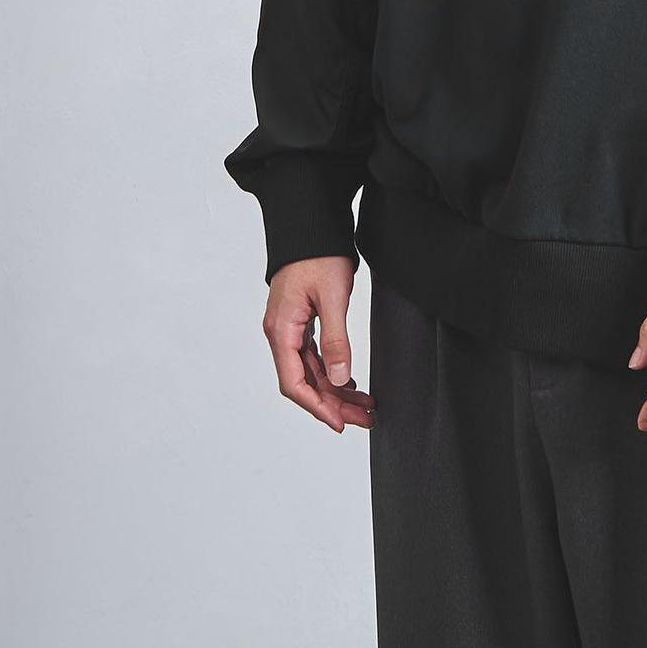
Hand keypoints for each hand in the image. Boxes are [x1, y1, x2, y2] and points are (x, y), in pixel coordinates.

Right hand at [262, 255, 376, 433]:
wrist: (311, 224)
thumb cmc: (318, 254)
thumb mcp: (332, 296)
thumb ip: (335, 340)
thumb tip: (338, 380)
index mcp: (281, 330)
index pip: (294, 383)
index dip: (317, 407)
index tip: (340, 423)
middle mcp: (281, 333)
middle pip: (304, 382)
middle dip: (333, 404)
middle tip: (365, 418)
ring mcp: (290, 328)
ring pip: (311, 371)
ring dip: (335, 390)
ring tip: (365, 406)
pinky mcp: (300, 321)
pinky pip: (313, 356)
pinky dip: (331, 371)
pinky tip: (349, 382)